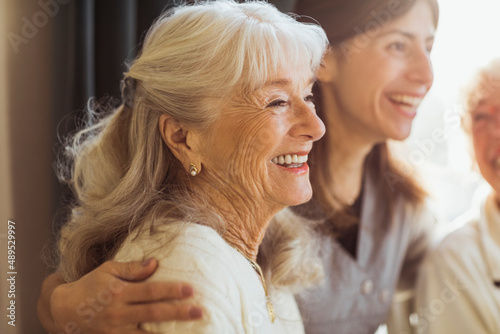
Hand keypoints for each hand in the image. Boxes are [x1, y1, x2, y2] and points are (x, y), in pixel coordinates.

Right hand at [39, 259, 201, 333]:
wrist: (63, 311)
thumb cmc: (90, 286)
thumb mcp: (108, 270)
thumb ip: (132, 268)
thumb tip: (155, 262)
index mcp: (119, 292)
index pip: (150, 291)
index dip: (171, 291)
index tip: (190, 290)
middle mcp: (119, 313)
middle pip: (154, 313)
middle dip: (178, 312)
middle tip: (199, 311)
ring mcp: (116, 331)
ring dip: (169, 333)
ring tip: (190, 332)